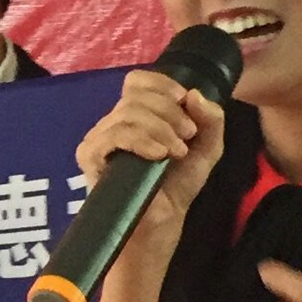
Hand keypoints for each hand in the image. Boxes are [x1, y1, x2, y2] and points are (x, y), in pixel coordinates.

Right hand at [75, 72, 225, 268]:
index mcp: (138, 114)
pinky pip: (114, 135)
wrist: (162, 221)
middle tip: (187, 136)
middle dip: (169, 112)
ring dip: (160, 128)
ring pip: (128, 113)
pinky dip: (141, 140)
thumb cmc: (179, 184)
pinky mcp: (90, 156)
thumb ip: (211, 119)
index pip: (137, 80)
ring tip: (177, 151)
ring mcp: (100, 138)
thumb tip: (193, 94)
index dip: (161, 84)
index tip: (184, 101)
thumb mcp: (208, 147)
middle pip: (136, 95)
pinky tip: (158, 155)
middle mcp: (115, 121)